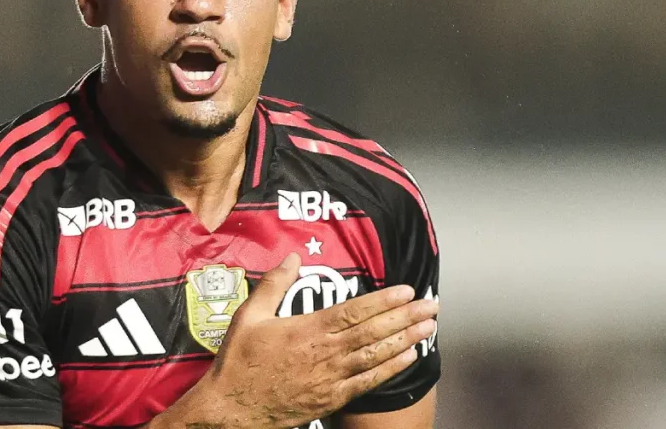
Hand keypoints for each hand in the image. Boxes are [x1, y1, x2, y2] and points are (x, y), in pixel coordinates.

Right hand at [155, 253, 437, 428]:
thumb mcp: (248, 316)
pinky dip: (390, 369)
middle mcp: (325, 353)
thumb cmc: (239, 362)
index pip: (355, 312)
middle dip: (406, 317)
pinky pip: (368, 382)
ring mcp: (331, 378)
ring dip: (406, 340)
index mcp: (307, 330)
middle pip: (374, 332)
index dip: (384, 301)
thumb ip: (273, 285)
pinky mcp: (332, 398)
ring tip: (428, 328)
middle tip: (431, 306)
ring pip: (376, 355)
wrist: (233, 408)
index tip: (407, 291)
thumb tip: (292, 257)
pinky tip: (408, 358)